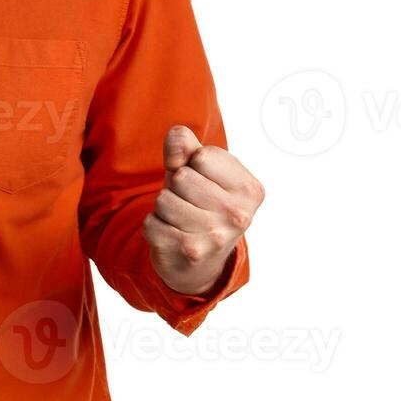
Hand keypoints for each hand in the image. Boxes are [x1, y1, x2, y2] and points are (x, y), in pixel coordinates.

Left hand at [143, 125, 263, 295]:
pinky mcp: (190, 253)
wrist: (201, 260)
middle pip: (180, 177)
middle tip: (189, 201)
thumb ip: (185, 145)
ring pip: (163, 200)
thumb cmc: (200, 201)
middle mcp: (239, 215)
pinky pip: (151, 223)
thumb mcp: (198, 169)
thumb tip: (176, 140)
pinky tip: (171, 233)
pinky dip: (154, 225)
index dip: (192, 164)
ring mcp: (216, 237)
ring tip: (180, 217)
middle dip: (176, 186)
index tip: (203, 181)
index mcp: (249, 189)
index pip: (201, 156)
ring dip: (164, 206)